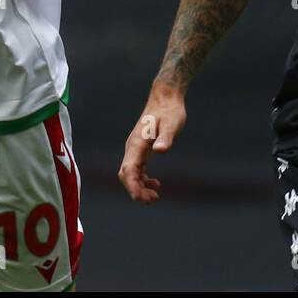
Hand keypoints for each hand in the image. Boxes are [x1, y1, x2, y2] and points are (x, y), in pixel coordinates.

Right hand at [118, 80, 186, 202]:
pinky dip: (143, 179)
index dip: (132, 186)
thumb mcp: (172, 124)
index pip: (128, 170)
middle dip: (135, 190)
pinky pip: (137, 169)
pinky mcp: (141, 149)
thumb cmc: (170, 111)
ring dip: (139, 187)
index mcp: (137, 143)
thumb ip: (166, 137)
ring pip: (131, 173)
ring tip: (155, 197)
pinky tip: (155, 184)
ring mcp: (136, 148)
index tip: (141, 198)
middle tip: (152, 200)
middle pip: (126, 174)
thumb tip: (160, 150)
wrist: (166, 98)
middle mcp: (132, 147)